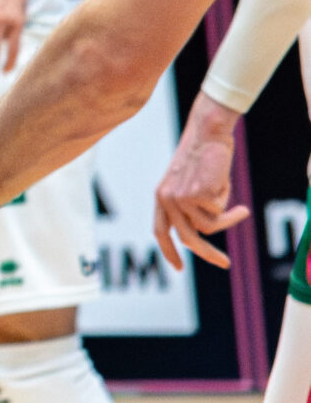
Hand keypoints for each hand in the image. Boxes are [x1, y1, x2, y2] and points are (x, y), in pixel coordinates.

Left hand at [153, 89, 249, 271]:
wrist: (208, 132)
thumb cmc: (204, 155)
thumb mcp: (192, 183)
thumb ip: (194, 207)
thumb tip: (207, 232)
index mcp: (161, 197)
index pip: (160, 232)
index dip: (169, 252)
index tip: (179, 269)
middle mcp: (167, 200)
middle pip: (188, 238)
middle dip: (207, 254)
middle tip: (225, 264)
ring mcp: (181, 198)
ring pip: (210, 225)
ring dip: (229, 219)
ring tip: (242, 209)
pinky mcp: (197, 194)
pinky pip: (220, 210)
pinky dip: (228, 200)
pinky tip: (224, 181)